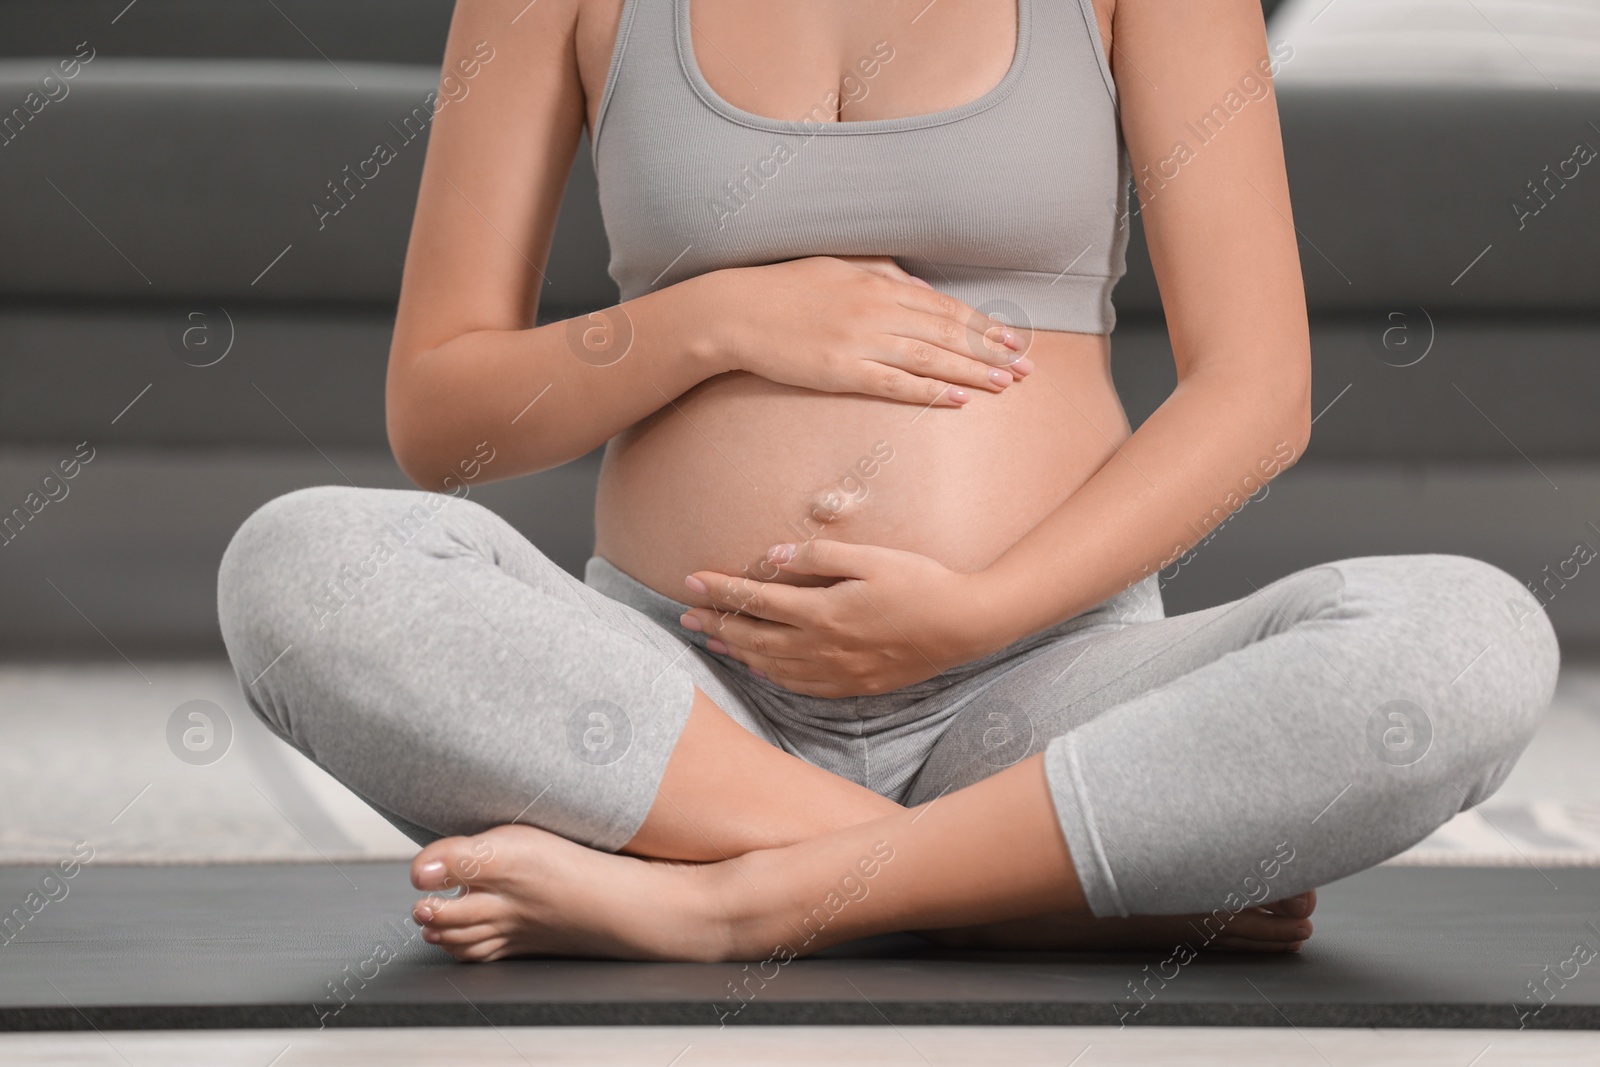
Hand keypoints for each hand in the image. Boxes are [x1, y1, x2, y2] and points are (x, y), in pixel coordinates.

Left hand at [677, 539, 1002, 697]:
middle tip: (685, 616)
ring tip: (711, 642)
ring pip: (771, 666)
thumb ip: (819, 557)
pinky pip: (799, 686)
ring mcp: (837, 672)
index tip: (691, 581)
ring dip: (736, 653)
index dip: (720, 590)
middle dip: (716, 625)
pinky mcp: (854, 685)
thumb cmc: (921, 582)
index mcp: (823, 612)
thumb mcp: (872, 557)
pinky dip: (770, 675)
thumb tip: (774, 559)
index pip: (756, 601)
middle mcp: (823, 648)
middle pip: (754, 638)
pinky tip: (760, 668)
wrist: (965, 624)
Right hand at [704, 255, 1033, 408]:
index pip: (945, 307)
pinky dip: (930, 390)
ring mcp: (860, 340)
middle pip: (948, 332)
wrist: (737, 311)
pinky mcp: (841, 370)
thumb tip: (923, 289)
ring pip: (931, 357)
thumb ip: (884, 274)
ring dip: (972, 371)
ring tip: (1005, 384)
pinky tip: (959, 398)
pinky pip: (895, 383)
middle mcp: (877, 309)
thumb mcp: (839, 266)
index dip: (984, 324)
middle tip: (1026, 367)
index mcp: (879, 283)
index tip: (1014, 339)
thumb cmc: (785, 288)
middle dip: (991, 350)